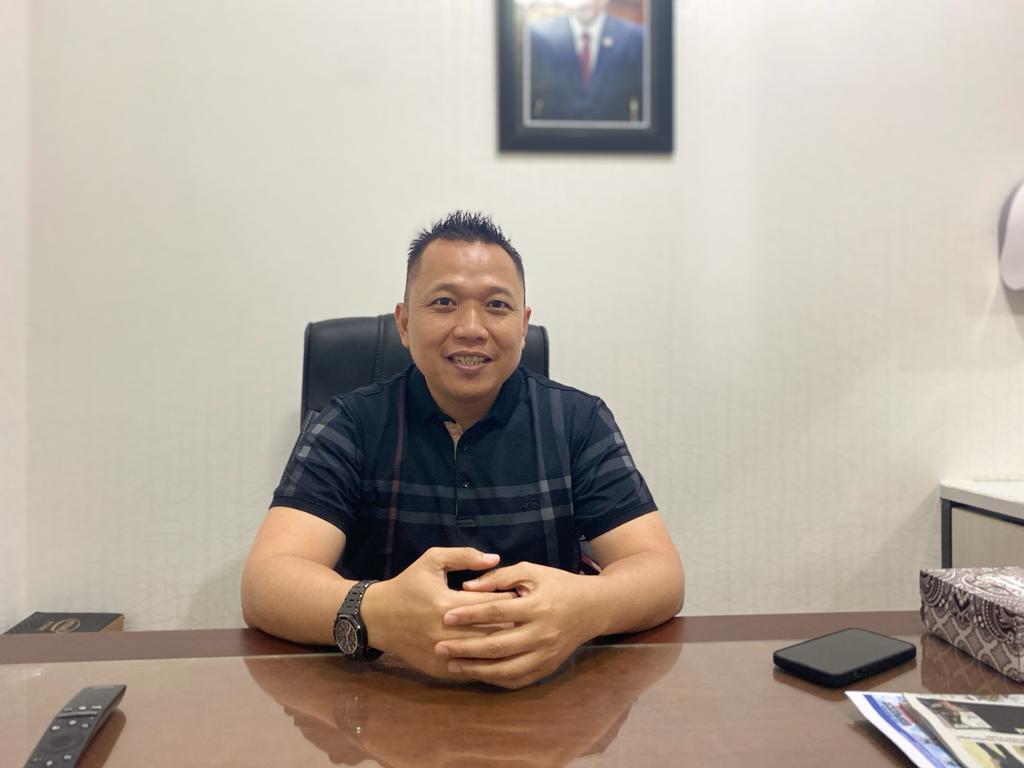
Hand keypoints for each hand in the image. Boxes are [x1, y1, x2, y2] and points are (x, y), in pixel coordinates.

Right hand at [361, 547, 515, 680]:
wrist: (377, 618)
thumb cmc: (408, 585)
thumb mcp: (432, 561)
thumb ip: (464, 556)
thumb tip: (495, 558)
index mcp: (446, 603)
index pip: (491, 605)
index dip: (511, 601)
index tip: (524, 597)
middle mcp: (445, 632)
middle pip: (492, 633)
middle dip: (513, 626)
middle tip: (528, 618)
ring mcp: (442, 654)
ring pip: (484, 655)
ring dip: (504, 647)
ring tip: (521, 636)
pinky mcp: (439, 669)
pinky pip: (471, 670)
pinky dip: (487, 663)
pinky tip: (501, 655)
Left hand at [434, 562, 599, 688]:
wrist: (593, 608)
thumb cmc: (558, 585)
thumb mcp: (531, 571)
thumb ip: (498, 578)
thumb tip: (466, 587)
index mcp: (537, 606)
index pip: (497, 611)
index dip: (469, 614)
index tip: (445, 616)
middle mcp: (542, 633)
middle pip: (497, 645)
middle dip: (465, 648)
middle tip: (440, 647)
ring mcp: (546, 654)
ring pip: (506, 669)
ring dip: (476, 669)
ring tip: (452, 664)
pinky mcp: (548, 667)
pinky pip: (518, 680)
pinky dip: (495, 680)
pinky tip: (477, 674)